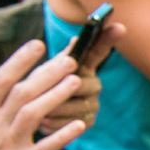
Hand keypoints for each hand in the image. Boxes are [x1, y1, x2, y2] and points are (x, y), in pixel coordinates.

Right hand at [0, 24, 123, 149]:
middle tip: (70, 60)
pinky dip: (62, 135)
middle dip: (46, 74)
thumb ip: (0, 103)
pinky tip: (80, 125)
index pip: (0, 80)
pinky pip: (45, 147)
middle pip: (20, 93)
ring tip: (76, 81)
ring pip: (31, 114)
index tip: (39, 44)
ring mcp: (7, 145)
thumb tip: (22, 75)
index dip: (19, 60)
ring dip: (55, 96)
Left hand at [37, 20, 120, 134]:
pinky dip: (57, 123)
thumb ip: (58, 61)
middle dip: (62, 88)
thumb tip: (76, 40)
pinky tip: (42, 122)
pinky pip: (74, 123)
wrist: (29, 120)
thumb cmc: (38, 90)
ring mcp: (93, 103)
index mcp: (82, 67)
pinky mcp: (88, 122)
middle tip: (43, 91)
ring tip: (36, 110)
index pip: (98, 50)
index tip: (120, 26)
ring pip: (78, 105)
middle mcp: (93, 84)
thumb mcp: (44, 73)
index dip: (108, 39)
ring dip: (56, 107)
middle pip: (83, 83)